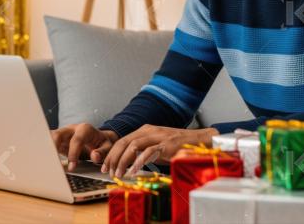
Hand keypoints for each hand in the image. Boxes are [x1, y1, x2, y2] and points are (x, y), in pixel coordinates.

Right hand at [51, 123, 118, 170]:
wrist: (98, 138)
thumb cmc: (102, 142)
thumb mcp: (107, 146)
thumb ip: (103, 152)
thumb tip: (94, 156)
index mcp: (85, 129)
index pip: (76, 140)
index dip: (73, 153)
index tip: (72, 166)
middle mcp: (71, 129)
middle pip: (58, 134)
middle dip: (53, 148)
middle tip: (53, 163)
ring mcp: (63, 133)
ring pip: (49, 137)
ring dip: (46, 149)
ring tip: (46, 162)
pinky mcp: (57, 140)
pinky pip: (47, 143)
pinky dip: (45, 151)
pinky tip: (44, 161)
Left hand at [102, 125, 218, 178]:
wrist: (198, 141)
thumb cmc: (177, 145)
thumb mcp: (156, 147)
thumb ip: (142, 151)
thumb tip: (127, 163)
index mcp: (145, 130)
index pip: (122, 140)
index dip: (111, 153)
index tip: (105, 166)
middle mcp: (149, 130)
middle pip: (124, 142)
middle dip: (113, 157)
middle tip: (107, 171)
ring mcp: (158, 136)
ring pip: (133, 146)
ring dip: (123, 161)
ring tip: (119, 173)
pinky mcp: (166, 144)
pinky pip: (148, 152)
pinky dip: (138, 163)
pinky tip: (133, 171)